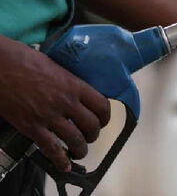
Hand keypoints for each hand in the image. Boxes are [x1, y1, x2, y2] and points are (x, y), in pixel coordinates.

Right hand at [0, 36, 109, 171]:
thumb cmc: (23, 59)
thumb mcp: (54, 66)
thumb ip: (67, 81)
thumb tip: (75, 90)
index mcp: (74, 85)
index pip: (102, 106)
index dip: (105, 117)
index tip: (102, 121)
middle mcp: (66, 102)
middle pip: (92, 126)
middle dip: (93, 134)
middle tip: (89, 136)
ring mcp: (49, 116)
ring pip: (75, 140)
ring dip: (80, 149)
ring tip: (78, 151)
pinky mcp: (31, 127)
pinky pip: (51, 148)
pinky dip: (60, 160)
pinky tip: (64, 165)